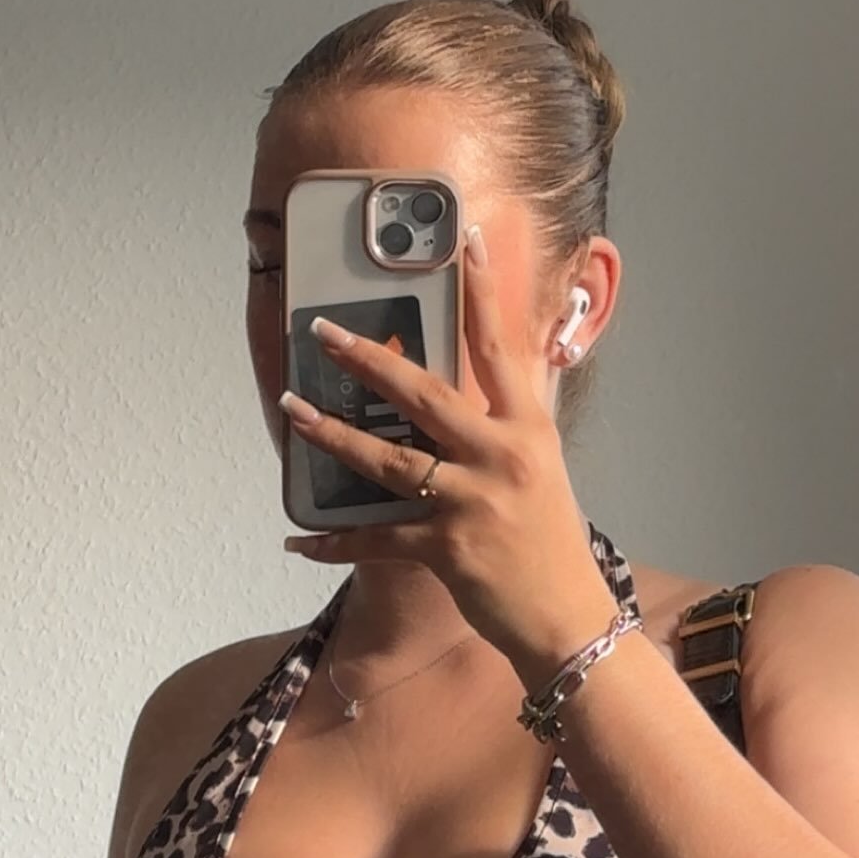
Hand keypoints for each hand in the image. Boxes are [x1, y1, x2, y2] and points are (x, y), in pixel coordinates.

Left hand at [280, 226, 618, 683]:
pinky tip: (298, 541)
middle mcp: (501, 456)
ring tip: (291, 410)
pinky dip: (335, 543)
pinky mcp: (446, 549)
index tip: (464, 242)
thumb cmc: (550, 540)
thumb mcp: (537, 471)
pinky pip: (377, 539)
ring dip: (333, 436)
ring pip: (389, 460)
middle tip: (324, 334)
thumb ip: (500, 431)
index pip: (501, 349)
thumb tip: (455, 403)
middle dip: (369, 362)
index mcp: (527, 430)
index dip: (482, 294)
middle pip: (425, 395)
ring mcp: (472, 503)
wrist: (566, 615)